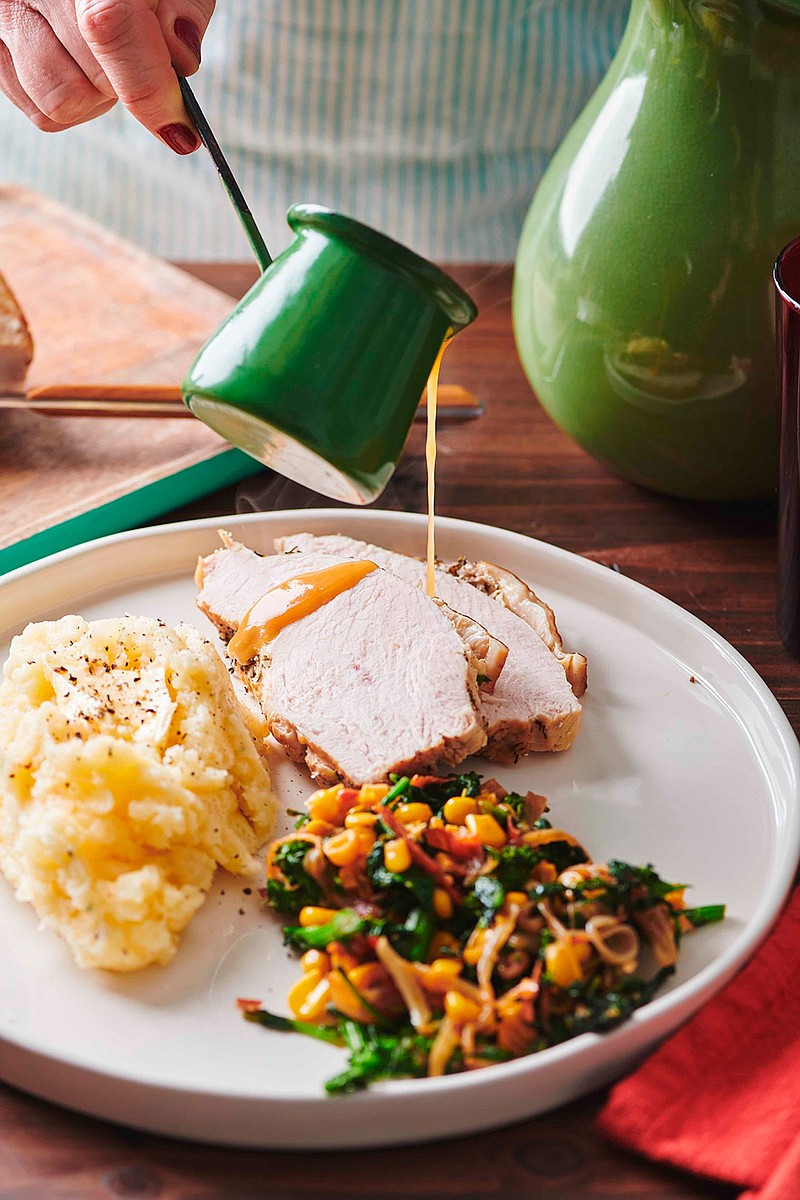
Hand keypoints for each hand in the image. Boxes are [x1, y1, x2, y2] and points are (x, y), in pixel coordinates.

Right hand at [0, 0, 214, 152]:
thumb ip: (183, 8)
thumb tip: (180, 59)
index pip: (111, 29)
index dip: (151, 89)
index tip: (179, 128)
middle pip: (93, 81)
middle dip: (127, 82)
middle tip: (137, 53)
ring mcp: (5, 19)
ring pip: (58, 104)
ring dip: (94, 98)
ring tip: (104, 60)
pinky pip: (35, 108)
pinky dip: (67, 100)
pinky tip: (78, 67)